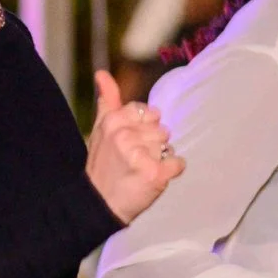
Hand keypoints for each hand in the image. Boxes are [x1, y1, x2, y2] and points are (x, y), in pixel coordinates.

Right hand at [86, 69, 184, 223]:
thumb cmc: (104, 166)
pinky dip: (171, 172)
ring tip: (140, 170)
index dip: (143, 129)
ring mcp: (139, 154)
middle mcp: (125, 135)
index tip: (128, 144)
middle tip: (133, 161)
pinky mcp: (154, 173)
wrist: (99, 204)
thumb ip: (107, 101)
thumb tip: (102, 73)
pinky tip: (153, 179)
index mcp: (114, 120)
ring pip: (169, 145)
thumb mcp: (100, 130)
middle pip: (161, 129)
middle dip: (152, 144)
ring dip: (160, 159)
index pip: (149, 112)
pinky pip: (178, 163)